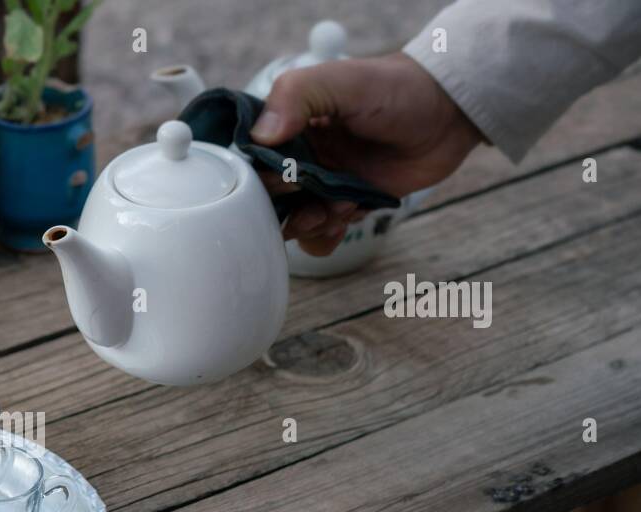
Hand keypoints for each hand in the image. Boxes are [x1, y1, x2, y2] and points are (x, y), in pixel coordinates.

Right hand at [251, 52, 482, 255]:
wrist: (449, 113)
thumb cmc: (396, 88)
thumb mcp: (342, 81)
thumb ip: (296, 96)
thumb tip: (259, 137)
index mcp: (288, 125)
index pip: (253, 160)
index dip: (261, 177)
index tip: (284, 181)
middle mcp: (300, 157)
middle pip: (269, 197)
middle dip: (288, 206)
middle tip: (315, 200)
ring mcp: (323, 183)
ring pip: (292, 220)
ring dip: (308, 225)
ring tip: (338, 210)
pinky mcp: (346, 204)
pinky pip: (320, 235)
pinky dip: (324, 239)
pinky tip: (343, 224)